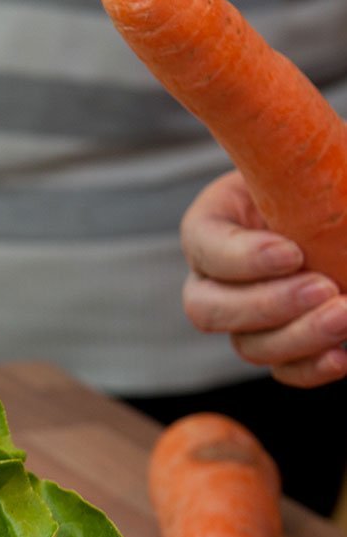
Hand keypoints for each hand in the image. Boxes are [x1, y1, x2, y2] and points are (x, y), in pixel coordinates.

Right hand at [180, 171, 346, 387]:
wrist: (334, 201)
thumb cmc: (324, 172)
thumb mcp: (309, 166)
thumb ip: (304, 180)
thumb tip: (315, 222)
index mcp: (215, 221)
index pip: (204, 244)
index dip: (243, 258)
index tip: (292, 253)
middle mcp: (218, 275)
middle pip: (208, 308)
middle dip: (265, 305)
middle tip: (322, 289)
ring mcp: (247, 315)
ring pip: (247, 345)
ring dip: (296, 337)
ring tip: (345, 316)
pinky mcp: (282, 342)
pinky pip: (283, 369)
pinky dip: (310, 368)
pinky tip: (342, 356)